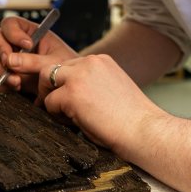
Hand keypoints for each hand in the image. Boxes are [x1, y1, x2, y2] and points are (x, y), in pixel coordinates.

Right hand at [0, 15, 76, 95]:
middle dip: (0, 49)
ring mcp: (12, 62)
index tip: (27, 44)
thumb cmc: (67, 70)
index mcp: (30, 33)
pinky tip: (15, 88)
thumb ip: (33, 61)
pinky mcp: (10, 78)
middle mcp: (17, 46)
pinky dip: (2, 85)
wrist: (69, 90)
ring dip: (0, 70)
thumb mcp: (54, 63)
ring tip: (17, 81)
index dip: (13, 32)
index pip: (10, 24)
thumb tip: (10, 61)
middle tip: (9, 61)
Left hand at [34, 53, 169, 153]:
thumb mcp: (112, 89)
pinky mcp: (71, 94)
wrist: (145, 131)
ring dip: (50, 97)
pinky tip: (72, 124)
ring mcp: (79, 76)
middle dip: (51, 87)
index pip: (70, 65)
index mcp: (101, 60)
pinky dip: (55, 115)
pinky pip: (49, 102)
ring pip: (46, 79)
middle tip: (56, 107)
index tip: (71, 100)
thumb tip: (71, 92)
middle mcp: (89, 62)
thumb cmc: (131, 118)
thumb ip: (92, 83)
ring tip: (63, 116)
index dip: (65, 83)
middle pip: (53, 68)